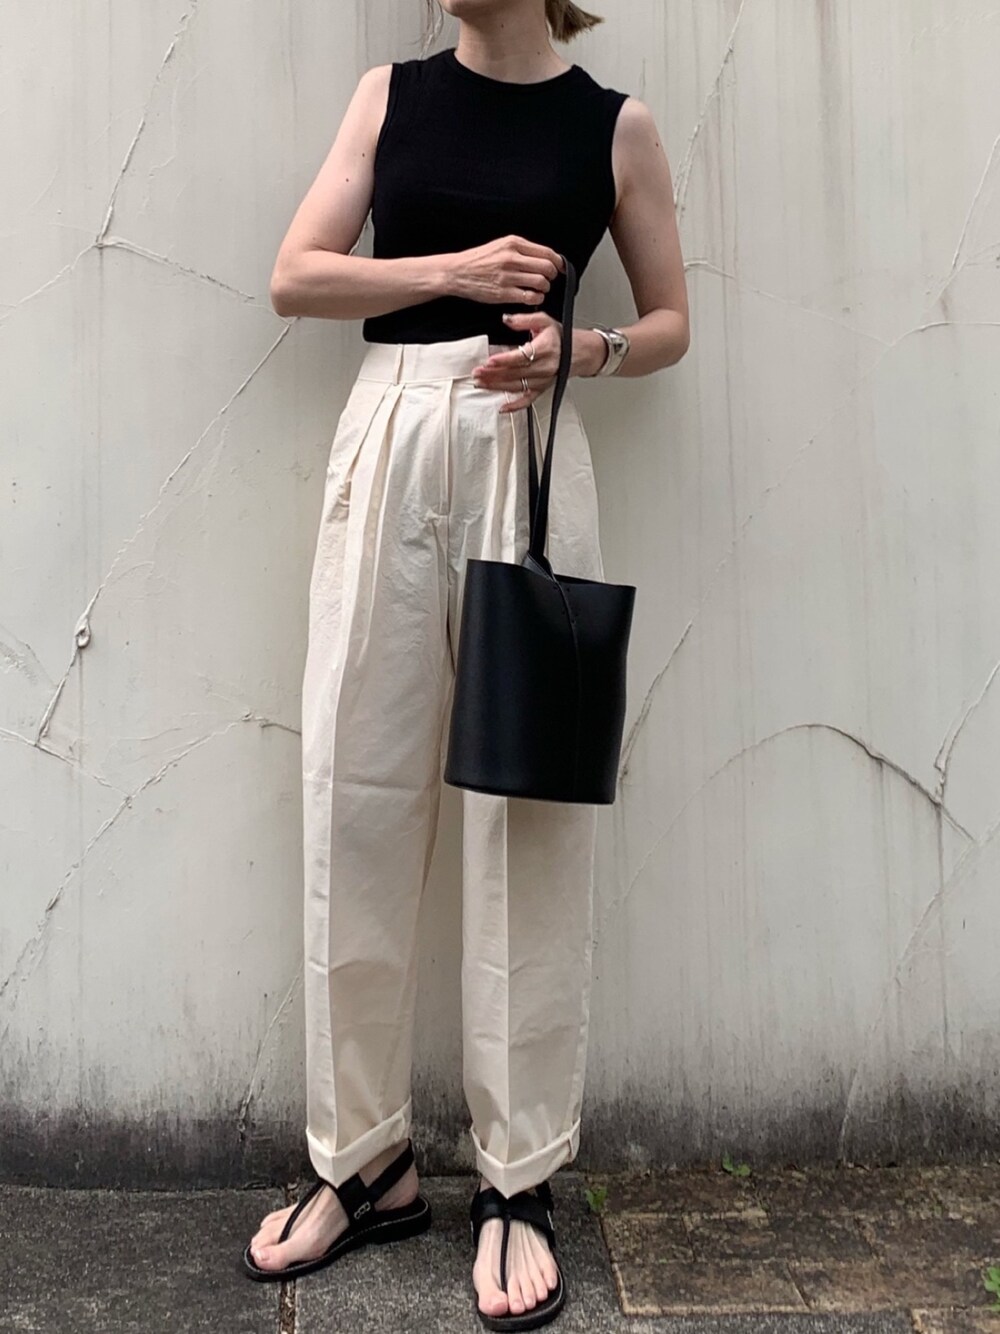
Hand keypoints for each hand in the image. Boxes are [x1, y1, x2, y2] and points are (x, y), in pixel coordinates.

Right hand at [445, 235, 563, 305]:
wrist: (457, 272)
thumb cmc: (478, 260)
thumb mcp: (500, 245)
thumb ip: (521, 250)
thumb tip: (544, 257)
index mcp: (513, 243)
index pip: (547, 252)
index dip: (557, 262)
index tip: (559, 267)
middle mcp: (512, 258)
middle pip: (547, 267)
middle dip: (552, 275)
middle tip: (548, 279)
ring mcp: (508, 276)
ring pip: (541, 282)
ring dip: (544, 288)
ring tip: (539, 289)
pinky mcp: (504, 293)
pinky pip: (530, 297)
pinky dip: (536, 299)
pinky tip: (532, 297)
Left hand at [472, 314, 606, 411]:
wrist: (581, 353)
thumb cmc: (562, 338)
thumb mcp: (545, 321)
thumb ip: (524, 319)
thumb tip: (506, 319)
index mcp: (546, 349)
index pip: (522, 356)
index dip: (504, 360)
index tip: (490, 361)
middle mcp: (545, 367)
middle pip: (515, 373)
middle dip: (493, 374)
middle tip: (476, 373)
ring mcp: (543, 380)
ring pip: (517, 386)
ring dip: (497, 386)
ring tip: (481, 383)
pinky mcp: (543, 389)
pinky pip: (528, 400)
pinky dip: (515, 406)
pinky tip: (502, 407)